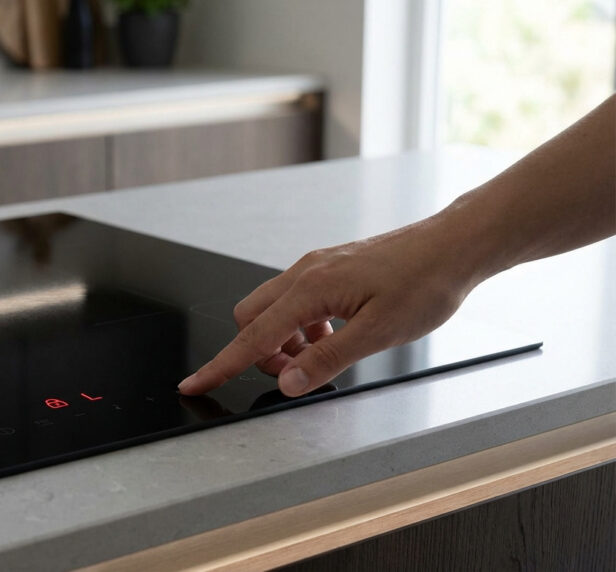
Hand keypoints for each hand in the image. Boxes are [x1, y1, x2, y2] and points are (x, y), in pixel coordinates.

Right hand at [177, 218, 480, 396]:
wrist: (453, 246)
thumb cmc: (425, 283)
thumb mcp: (378, 333)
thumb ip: (327, 359)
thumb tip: (286, 382)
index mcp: (310, 289)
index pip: (252, 337)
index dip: (221, 365)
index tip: (194, 384)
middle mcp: (305, 273)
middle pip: (250, 319)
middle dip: (260, 354)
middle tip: (296, 374)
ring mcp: (315, 268)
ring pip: (272, 310)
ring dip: (285, 341)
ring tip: (325, 355)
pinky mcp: (328, 269)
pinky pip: (296, 302)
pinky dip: (302, 327)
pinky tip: (335, 335)